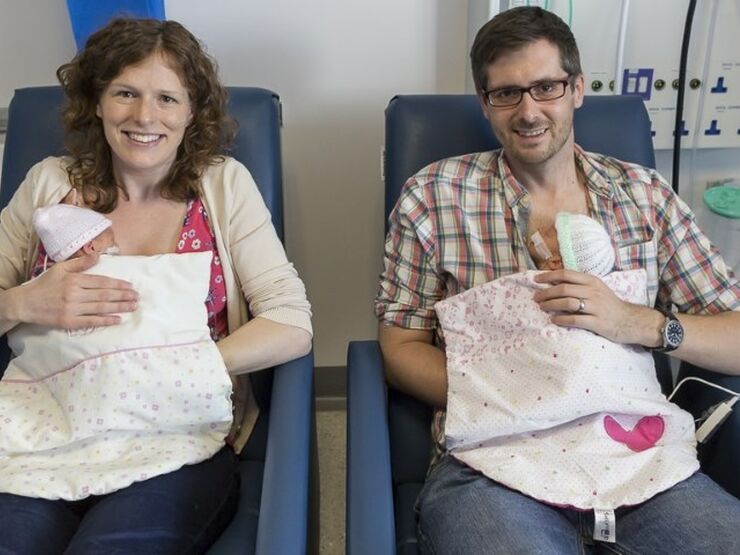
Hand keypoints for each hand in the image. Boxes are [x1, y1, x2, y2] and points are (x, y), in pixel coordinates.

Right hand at [17, 254, 137, 328]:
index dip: (118, 284)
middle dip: (123, 296)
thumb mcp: (60, 269)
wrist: (25, 303)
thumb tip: (98, 255)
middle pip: (104, 295)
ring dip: (119, 307)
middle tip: (137, 297)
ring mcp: (72, 309)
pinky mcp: (69, 322)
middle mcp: (75, 294)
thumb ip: (80, 263)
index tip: (130, 286)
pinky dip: (105, 320)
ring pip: (101, 307)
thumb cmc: (44, 284)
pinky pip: (91, 321)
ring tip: (133, 306)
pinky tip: (118, 319)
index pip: (102, 282)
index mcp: (74, 280)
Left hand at [532, 269, 656, 344]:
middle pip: (564, 288)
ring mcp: (596, 307)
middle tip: (536, 298)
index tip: (536, 279)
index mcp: (591, 281)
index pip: (566, 274)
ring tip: (542, 308)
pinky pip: (575, 319)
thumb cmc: (609, 304)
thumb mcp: (596, 289)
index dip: (548, 276)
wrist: (630, 320)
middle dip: (546, 293)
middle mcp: (593, 291)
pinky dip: (561, 319)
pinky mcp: (597, 322)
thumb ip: (578, 285)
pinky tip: (554, 320)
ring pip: (567, 303)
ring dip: (551, 305)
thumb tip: (553, 282)